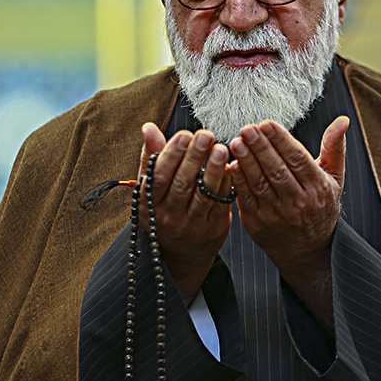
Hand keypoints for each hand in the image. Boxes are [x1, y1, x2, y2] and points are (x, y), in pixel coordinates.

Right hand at [138, 123, 233, 304]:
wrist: (181, 252)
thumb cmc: (166, 208)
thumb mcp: (153, 187)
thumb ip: (152, 157)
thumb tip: (149, 127)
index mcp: (149, 203)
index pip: (159, 177)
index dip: (171, 155)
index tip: (185, 135)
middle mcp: (168, 216)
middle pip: (181, 184)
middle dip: (194, 157)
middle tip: (206, 135)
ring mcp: (191, 224)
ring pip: (203, 194)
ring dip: (213, 170)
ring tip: (221, 148)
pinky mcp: (213, 228)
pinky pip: (220, 203)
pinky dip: (226, 184)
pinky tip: (232, 167)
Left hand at [227, 116, 348, 275]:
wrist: (308, 250)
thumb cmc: (321, 207)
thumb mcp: (334, 178)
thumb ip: (334, 147)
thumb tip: (342, 121)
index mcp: (318, 188)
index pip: (298, 159)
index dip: (281, 140)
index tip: (267, 123)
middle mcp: (298, 203)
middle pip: (277, 170)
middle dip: (261, 147)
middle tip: (247, 128)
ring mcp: (277, 215)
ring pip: (260, 184)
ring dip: (247, 162)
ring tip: (237, 142)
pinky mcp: (258, 223)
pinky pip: (247, 199)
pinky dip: (239, 181)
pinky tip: (232, 164)